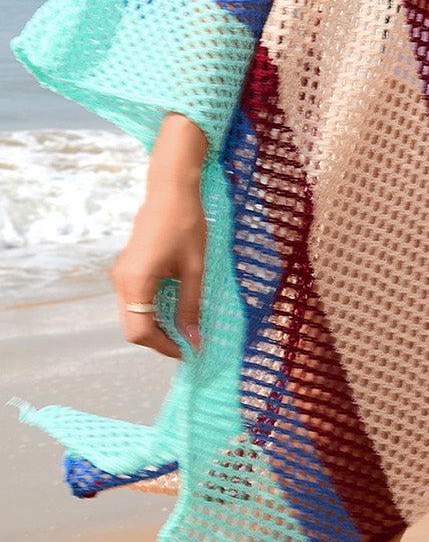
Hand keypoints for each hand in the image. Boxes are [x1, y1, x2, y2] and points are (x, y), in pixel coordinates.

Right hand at [109, 179, 206, 358]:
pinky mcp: (126, 269)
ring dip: (155, 325)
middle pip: (132, 326)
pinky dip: (152, 310)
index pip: (140, 332)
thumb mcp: (194, 268)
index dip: (164, 346)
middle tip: (189, 341)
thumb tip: (193, 339)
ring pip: (132, 315)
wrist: (171, 191)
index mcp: (135, 282)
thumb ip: (191, 306)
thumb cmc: (186, 225)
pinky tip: (174, 307)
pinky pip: (135, 300)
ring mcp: (121, 275)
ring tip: (184, 326)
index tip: (189, 350)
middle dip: (159, 339)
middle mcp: (121, 281)